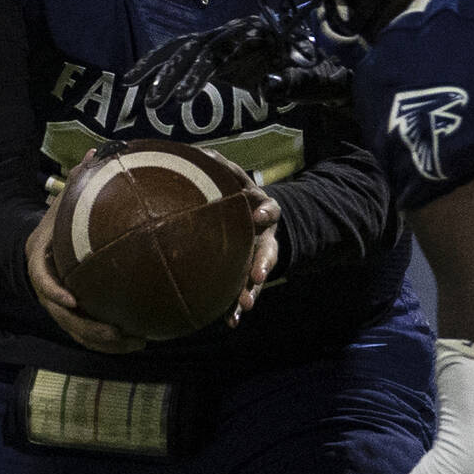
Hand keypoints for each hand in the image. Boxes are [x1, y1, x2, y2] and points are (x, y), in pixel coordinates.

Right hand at [25, 149, 145, 353]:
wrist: (38, 245)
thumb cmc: (55, 223)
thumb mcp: (62, 201)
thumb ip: (78, 180)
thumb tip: (98, 149)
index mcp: (40, 262)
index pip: (42, 282)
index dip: (55, 292)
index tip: (72, 300)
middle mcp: (48, 290)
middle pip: (64, 318)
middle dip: (90, 330)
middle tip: (118, 331)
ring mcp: (59, 307)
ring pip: (79, 333)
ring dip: (105, 343)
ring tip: (138, 342)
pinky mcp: (75, 315)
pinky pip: (90, 334)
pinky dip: (111, 342)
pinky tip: (142, 338)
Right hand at [124, 15, 352, 108]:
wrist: (317, 66)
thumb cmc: (314, 75)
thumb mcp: (312, 81)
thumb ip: (294, 82)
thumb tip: (270, 87)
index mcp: (257, 35)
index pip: (220, 52)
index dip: (198, 73)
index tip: (182, 97)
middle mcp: (234, 31)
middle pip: (195, 47)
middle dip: (170, 73)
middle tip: (153, 102)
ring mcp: (222, 38)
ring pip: (181, 46)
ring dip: (155, 66)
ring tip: (130, 88)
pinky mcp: (214, 50)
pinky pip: (182, 53)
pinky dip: (159, 64)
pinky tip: (136, 80)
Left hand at [226, 182, 281, 327]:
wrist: (259, 219)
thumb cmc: (240, 199)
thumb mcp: (239, 182)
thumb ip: (225, 169)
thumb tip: (203, 152)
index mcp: (264, 210)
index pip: (270, 209)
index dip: (266, 211)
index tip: (261, 215)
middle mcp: (266, 236)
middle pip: (269, 250)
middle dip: (264, 263)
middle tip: (259, 275)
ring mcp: (260, 257)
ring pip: (259, 276)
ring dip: (253, 290)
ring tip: (246, 304)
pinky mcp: (250, 275)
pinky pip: (246, 293)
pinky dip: (239, 307)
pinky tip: (232, 321)